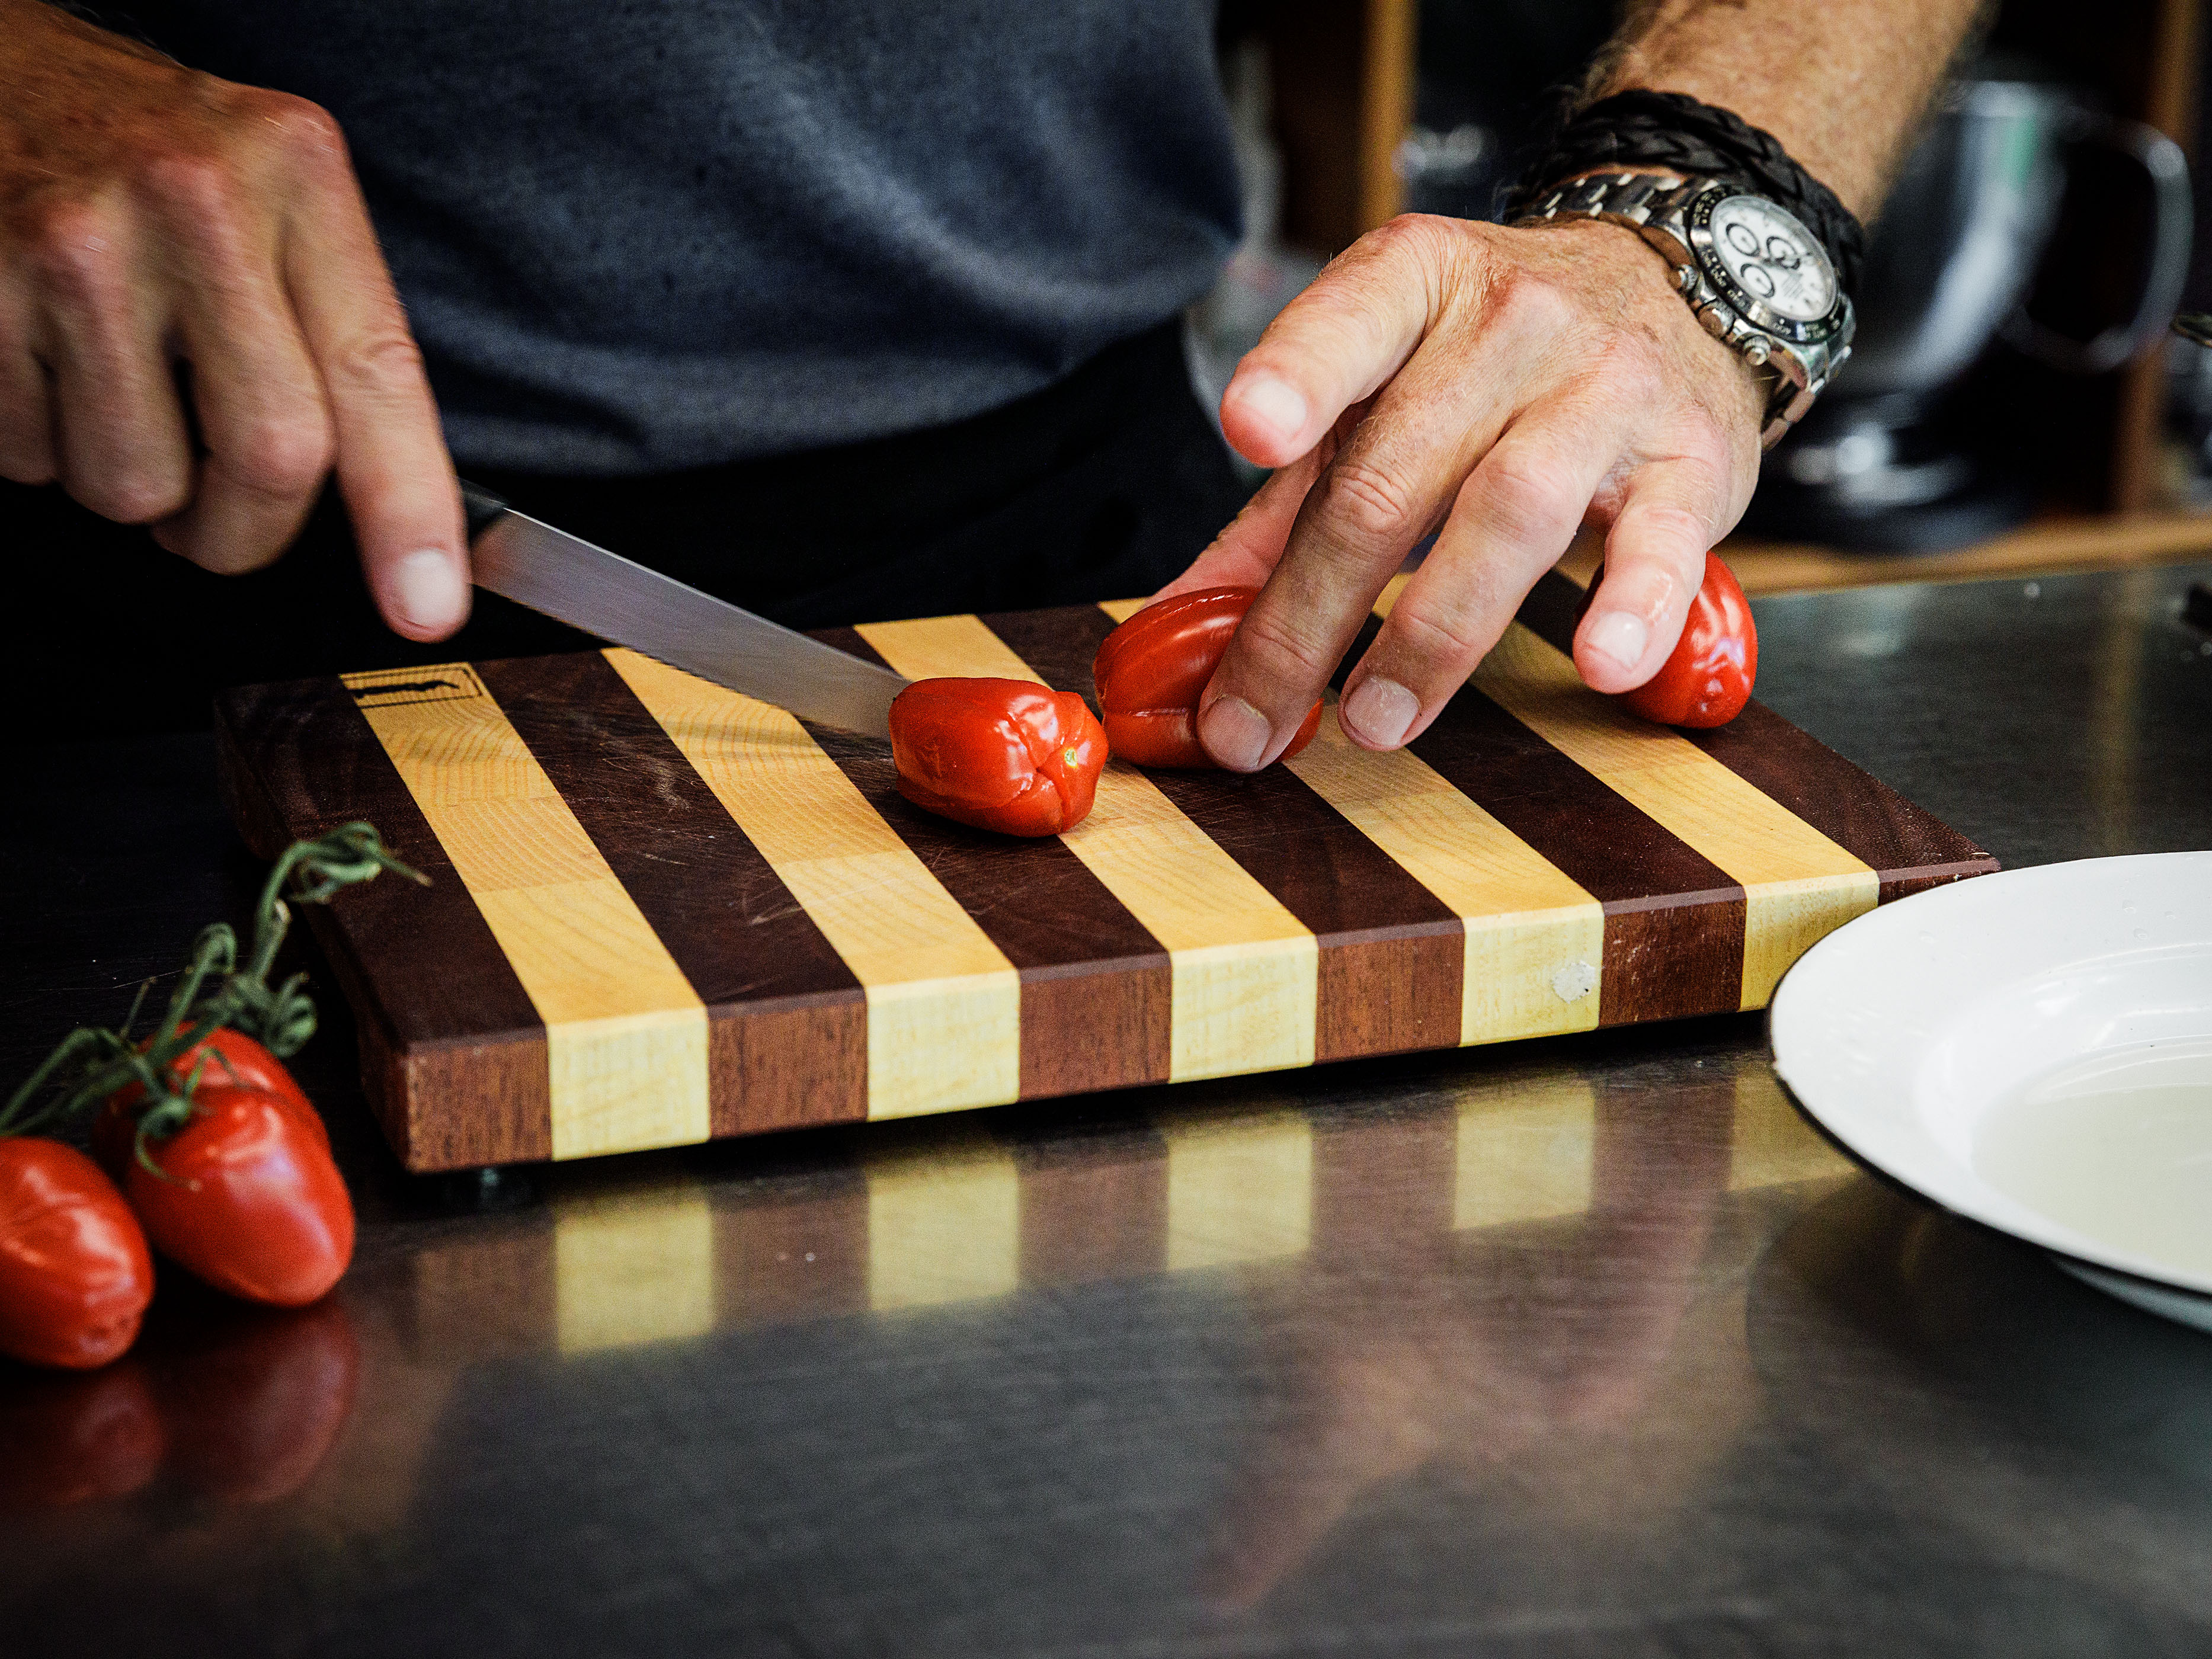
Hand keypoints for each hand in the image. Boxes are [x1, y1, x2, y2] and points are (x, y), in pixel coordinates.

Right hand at [0, 1, 466, 638]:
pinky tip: (46, 362)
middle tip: (218, 516)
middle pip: (269, 458)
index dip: (409, 512)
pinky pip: (30, 457)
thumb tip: (401, 512)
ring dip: (130, 487)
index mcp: (295, 175)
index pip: (376, 376)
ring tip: (115, 396)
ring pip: (135, 484)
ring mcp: (77, 243)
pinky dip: (41, 444)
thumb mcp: (269, 189)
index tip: (428, 607)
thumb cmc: (145, 149)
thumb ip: (332, 325)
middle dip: (244, 531)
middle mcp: (195, 201)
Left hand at [1167, 211, 1764, 768]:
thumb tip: (1178, 623)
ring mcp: (1606, 392)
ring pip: (1509, 513)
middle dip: (1309, 616)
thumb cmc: (1495, 359)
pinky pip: (1662, 542)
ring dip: (1431, 635)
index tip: (1250, 430)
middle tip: (1253, 718)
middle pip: (1392, 479)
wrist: (1678, 280)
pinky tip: (1600, 662)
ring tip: (1373, 723)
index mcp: (1413, 288)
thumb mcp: (1378, 394)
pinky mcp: (1691, 462)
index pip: (1349, 320)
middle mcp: (1511, 326)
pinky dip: (1634, 606)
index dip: (1297, 375)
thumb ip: (1280, 508)